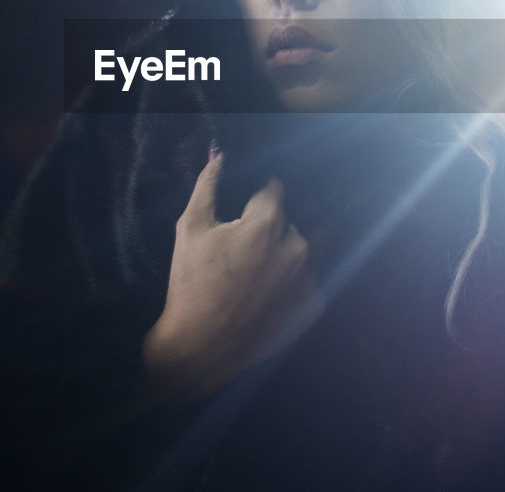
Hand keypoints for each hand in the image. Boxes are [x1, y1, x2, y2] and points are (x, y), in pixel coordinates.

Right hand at [143, 154, 322, 400]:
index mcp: (267, 224)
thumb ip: (207, 186)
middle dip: (269, 229)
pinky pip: (307, 280)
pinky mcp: (314, 305)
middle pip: (287, 222)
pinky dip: (292, 282)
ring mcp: (309, 278)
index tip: (245, 213)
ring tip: (255, 276)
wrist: (202, 348)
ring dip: (284, 254)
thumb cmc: (191, 285)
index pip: (273, 192)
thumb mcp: (189, 229)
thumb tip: (219, 156)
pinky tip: (267, 296)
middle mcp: (297, 247)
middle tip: (242, 253)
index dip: (256, 201)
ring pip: (301, 250)